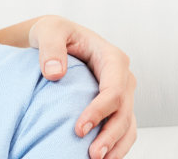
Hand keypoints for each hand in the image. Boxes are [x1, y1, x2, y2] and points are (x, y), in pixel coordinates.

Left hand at [30, 15, 135, 158]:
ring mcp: (122, 94)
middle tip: (92, 155)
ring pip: (128, 125)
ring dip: (116, 146)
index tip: (78, 129)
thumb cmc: (54, 33)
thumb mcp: (49, 31)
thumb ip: (51, 48)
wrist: (56, 38)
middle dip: (110, 136)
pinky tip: (102, 158)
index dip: (99, 112)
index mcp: (113, 58)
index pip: (114, 90)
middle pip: (124, 112)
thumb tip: (54, 73)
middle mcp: (123, 77)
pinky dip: (115, 146)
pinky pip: (122, 129)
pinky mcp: (115, 106)